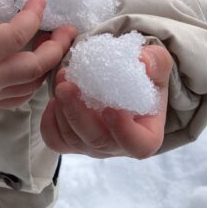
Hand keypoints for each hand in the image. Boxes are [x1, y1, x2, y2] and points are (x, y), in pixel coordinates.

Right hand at [0, 0, 76, 108]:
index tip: (40, 0)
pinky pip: (19, 98)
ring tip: (55, 46)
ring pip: (32, 86)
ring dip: (47, 66)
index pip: (18, 34)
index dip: (33, 15)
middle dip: (57, 47)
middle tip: (69, 30)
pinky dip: (33, 84)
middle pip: (36, 66)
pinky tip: (35, 70)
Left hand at [40, 44, 172, 158]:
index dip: (124, 131)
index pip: (138, 145)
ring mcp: (92, 146)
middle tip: (66, 86)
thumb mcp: (157, 66)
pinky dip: (49, 123)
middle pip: (97, 141)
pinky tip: (53, 101)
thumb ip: (157, 62)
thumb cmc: (143, 77)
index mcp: (145, 135)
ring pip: (72, 139)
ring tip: (61, 80)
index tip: (111, 110)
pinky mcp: (72, 141)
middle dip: (78, 114)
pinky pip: (56, 140)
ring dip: (62, 110)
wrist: (123, 81)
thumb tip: (144, 61)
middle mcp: (117, 146)